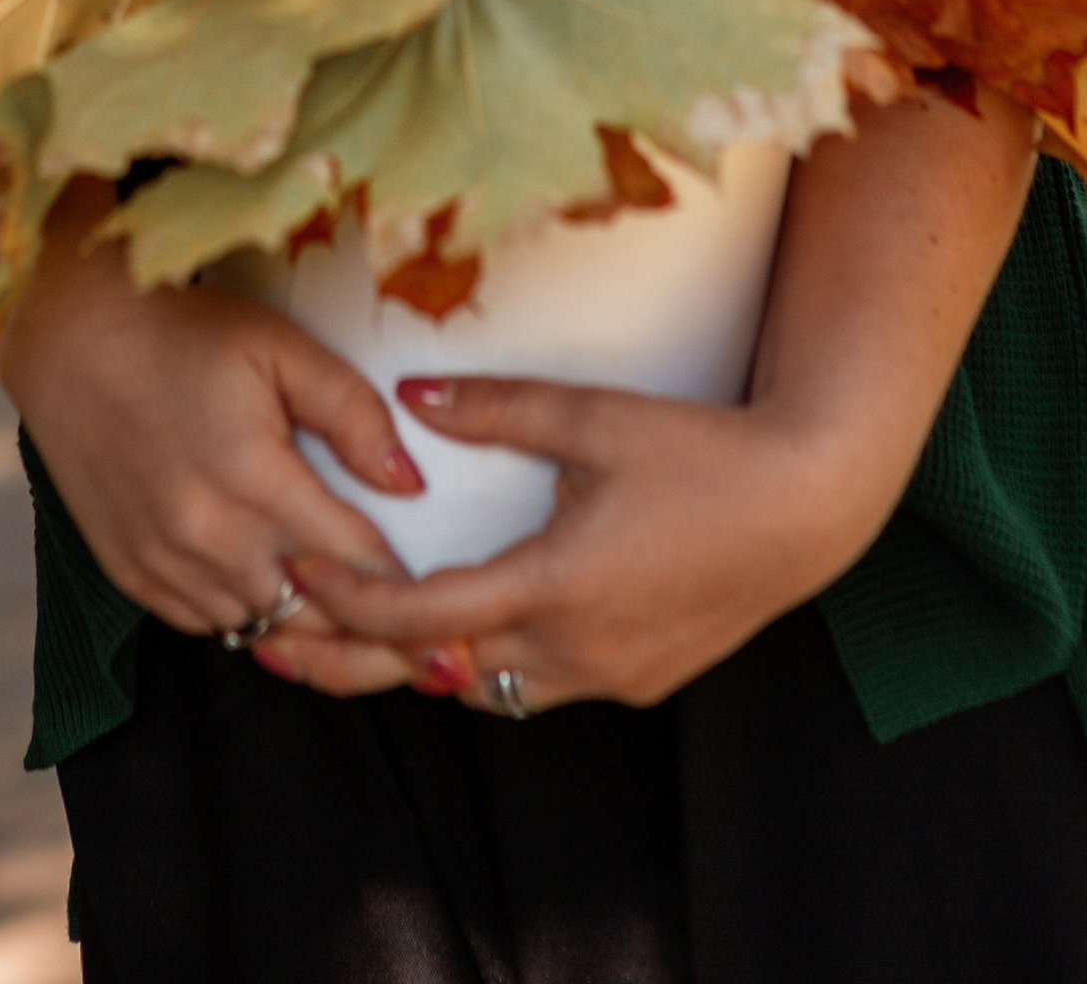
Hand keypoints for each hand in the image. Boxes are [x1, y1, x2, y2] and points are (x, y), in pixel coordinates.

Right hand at [0, 183, 428, 663]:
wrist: (71, 339)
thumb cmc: (183, 333)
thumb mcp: (279, 346)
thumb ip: (352, 412)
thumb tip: (410, 484)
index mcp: (255, 481)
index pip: (356, 564)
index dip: (405, 581)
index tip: (440, 586)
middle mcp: (209, 540)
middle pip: (313, 616)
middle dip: (362, 615)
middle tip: (401, 607)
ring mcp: (164, 564)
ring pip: (260, 630)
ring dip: (303, 619)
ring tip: (342, 598)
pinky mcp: (131, 574)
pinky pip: (206, 624)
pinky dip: (243, 610)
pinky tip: (267, 581)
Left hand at [285, 371, 876, 709]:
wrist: (810, 506)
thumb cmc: (704, 453)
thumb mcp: (593, 417)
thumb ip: (496, 409)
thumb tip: (408, 397)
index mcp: (554, 587)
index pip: (421, 620)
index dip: (347, 603)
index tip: (289, 576)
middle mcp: (576, 651)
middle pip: (438, 675)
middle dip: (354, 661)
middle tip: (277, 642)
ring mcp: (610, 676)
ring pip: (490, 691)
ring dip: (424, 666)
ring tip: (353, 637)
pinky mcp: (637, 679)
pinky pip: (540, 685)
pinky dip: (489, 664)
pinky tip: (464, 632)